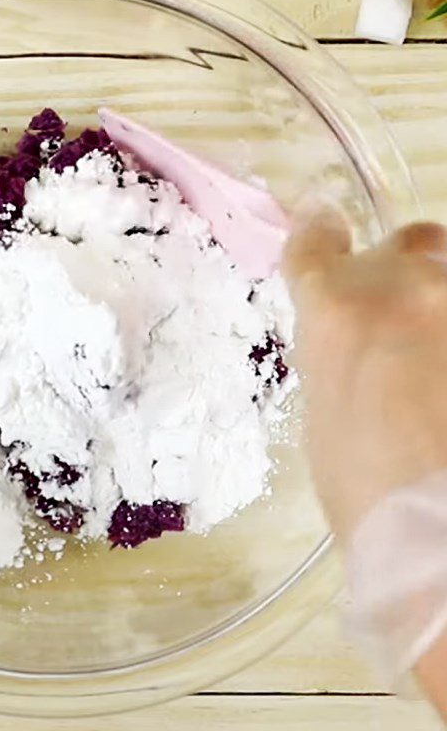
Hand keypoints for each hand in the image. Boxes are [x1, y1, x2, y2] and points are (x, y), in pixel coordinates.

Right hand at [285, 208, 446, 707]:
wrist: (434, 524)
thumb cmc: (359, 482)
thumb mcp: (322, 409)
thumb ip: (336, 353)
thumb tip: (352, 341)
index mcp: (334, 305)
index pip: (312, 242)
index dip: (314, 232)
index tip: (319, 222)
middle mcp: (401, 284)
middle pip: (412, 240)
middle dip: (406, 264)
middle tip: (408, 308)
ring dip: (441, 308)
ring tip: (434, 362)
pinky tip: (442, 382)